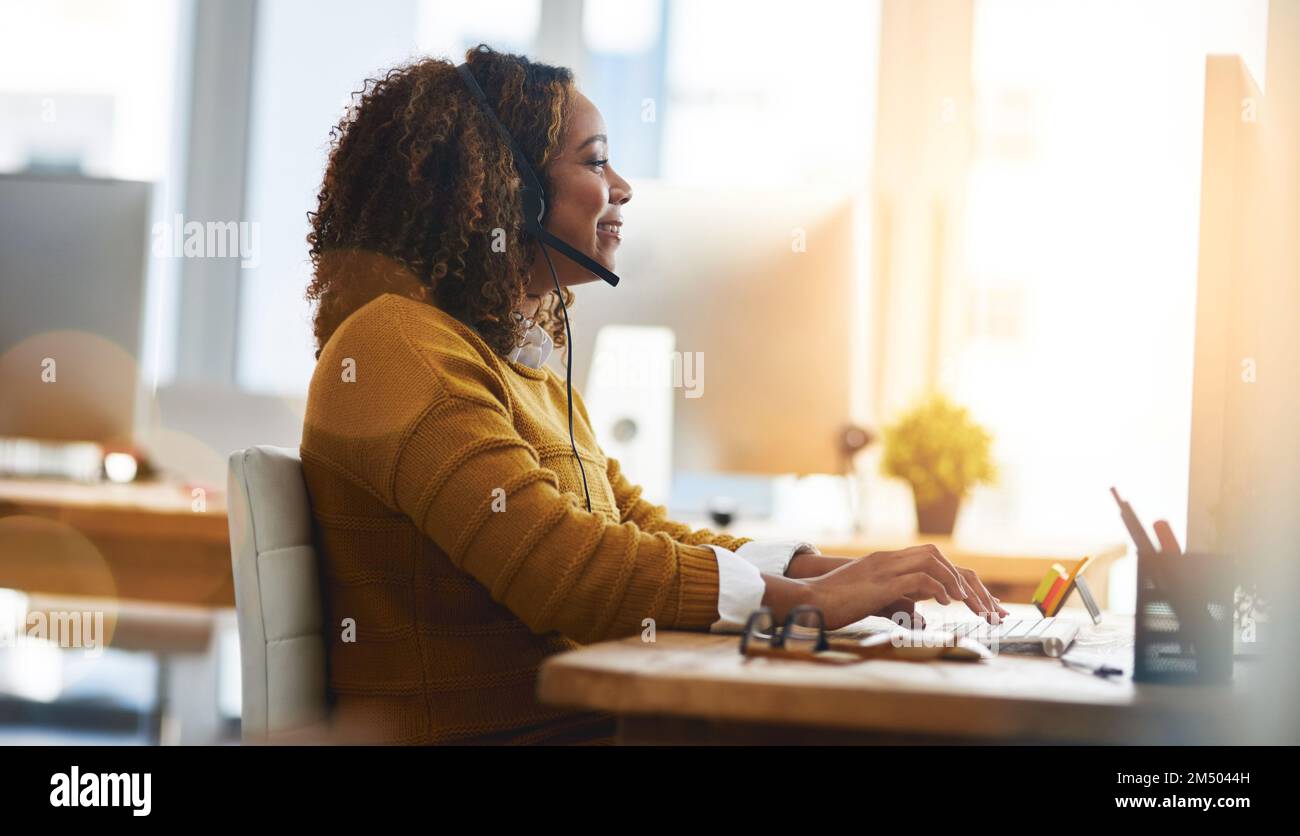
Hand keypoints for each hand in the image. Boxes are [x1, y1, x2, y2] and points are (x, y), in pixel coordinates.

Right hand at [805, 544, 1008, 629]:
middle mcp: (890, 559)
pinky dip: (937, 587)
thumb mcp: (875, 602)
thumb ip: (899, 605)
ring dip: (956, 582)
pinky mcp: (881, 581)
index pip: (933, 561)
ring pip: (933, 560)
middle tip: (986, 608)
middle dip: (967, 581)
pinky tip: (945, 603)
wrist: (808, 600)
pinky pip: (918, 576)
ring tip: (970, 604)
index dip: (960, 580)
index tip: (982, 603)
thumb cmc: (836, 604)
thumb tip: (921, 618)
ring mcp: (885, 567)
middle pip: (938, 556)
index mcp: (889, 562)